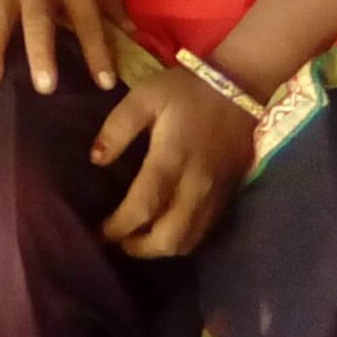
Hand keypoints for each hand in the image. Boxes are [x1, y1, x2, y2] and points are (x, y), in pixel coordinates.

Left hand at [90, 66, 255, 257]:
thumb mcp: (144, 97)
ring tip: (136, 238)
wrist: (240, 87)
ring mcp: (215, 196)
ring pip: (188, 242)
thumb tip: (96, 160)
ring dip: (160, 248)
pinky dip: (180, 239)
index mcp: (171, 160)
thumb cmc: (187, 91)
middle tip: (116, 239)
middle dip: (139, 248)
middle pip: (169, 239)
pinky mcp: (227, 197)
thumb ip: (117, 128)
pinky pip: (203, 232)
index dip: (117, 229)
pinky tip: (163, 228)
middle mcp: (196, 186)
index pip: (142, 209)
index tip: (96, 232)